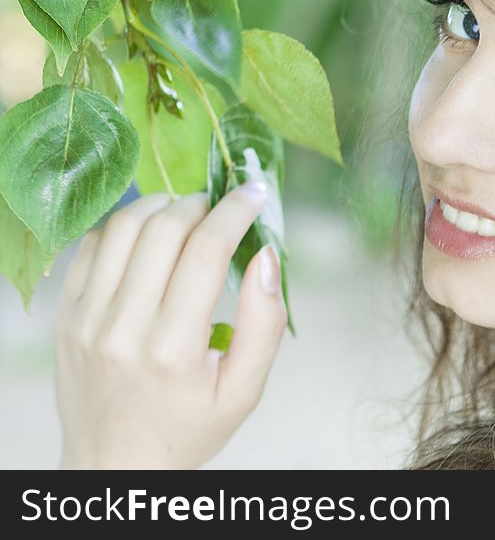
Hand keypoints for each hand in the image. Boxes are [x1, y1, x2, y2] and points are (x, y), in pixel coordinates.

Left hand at [53, 180, 287, 468]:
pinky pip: (91, 246)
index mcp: (173, 348)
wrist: (115, 462)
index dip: (236, 211)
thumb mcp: (245, 390)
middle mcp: (123, 328)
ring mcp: (85, 319)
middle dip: (202, 203)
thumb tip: (267, 256)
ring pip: (123, 228)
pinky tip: (149, 235)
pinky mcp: (65, 315)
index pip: (206, 250)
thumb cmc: (189, 427)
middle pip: (164, 229)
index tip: (256, 193)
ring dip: (162, 206)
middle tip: (222, 207)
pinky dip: (125, 226)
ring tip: (187, 214)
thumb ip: (264, 323)